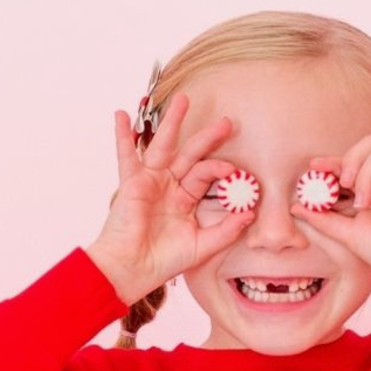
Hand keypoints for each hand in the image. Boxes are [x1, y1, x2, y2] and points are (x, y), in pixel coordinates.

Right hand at [86, 93, 254, 304]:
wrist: (134, 270)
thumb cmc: (164, 262)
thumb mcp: (202, 246)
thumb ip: (226, 231)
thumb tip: (250, 214)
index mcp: (185, 200)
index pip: (206, 175)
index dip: (221, 171)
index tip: (236, 172)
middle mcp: (168, 187)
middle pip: (190, 154)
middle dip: (208, 137)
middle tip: (227, 122)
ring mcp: (150, 182)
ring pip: (163, 146)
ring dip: (172, 122)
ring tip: (183, 99)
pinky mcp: (132, 183)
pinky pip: (126, 155)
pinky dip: (122, 135)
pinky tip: (121, 114)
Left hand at [291, 137, 370, 290]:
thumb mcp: (347, 234)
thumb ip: (323, 219)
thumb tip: (295, 207)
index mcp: (369, 189)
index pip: (349, 165)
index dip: (331, 162)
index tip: (314, 166)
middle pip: (366, 146)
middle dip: (350, 161)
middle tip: (344, 183)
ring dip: (368, 172)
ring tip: (366, 202)